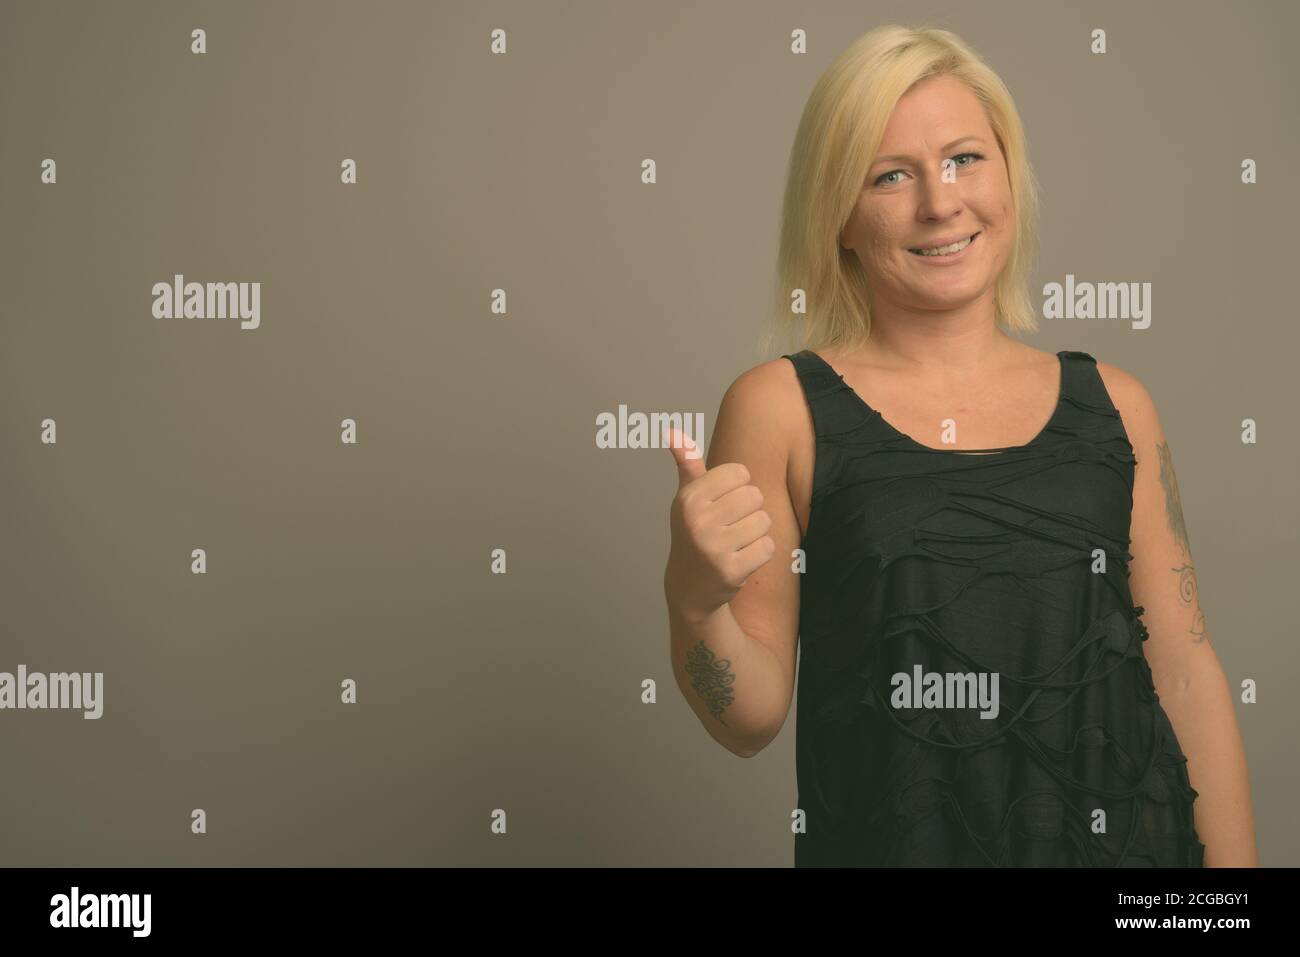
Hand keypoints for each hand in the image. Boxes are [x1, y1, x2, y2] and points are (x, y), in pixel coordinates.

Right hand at [663, 426, 775, 622]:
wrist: (689, 586)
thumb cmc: (693, 533)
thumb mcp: (687, 498)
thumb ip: (687, 464)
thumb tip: (672, 431)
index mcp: (689, 498)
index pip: (740, 473)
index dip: (738, 487)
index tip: (723, 504)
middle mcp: (698, 521)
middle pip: (755, 496)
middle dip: (750, 510)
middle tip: (731, 527)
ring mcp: (714, 547)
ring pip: (764, 520)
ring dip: (756, 532)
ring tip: (736, 542)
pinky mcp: (731, 570)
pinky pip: (768, 547)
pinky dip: (761, 553)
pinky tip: (742, 559)